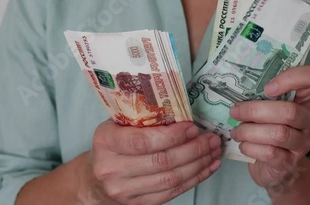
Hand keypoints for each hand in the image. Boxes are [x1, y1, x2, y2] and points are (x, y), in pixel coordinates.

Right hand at [80, 120, 221, 204]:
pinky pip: (172, 192)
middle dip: (193, 149)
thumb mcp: (119, 124)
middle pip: (162, 161)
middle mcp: (112, 168)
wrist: (95, 178)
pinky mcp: (138, 204)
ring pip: (170, 179)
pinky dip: (195, 179)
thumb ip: (144, 118)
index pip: (143, 141)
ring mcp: (124, 190)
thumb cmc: (113, 144)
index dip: (172, 136)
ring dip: (198, 164)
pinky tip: (207, 167)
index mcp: (106, 141)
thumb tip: (184, 114)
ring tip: (214, 151)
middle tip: (211, 139)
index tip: (193, 128)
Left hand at [229, 66, 309, 187]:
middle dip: (256, 111)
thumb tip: (235, 89)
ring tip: (236, 131)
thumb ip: (259, 97)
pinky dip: (251, 148)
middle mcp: (307, 121)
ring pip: (279, 134)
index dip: (292, 78)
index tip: (267, 87)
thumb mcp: (267, 111)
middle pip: (289, 111)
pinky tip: (242, 145)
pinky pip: (270, 153)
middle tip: (235, 112)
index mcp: (303, 101)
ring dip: (250, 131)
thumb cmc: (267, 131)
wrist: (275, 168)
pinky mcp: (289, 163)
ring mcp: (301, 143)